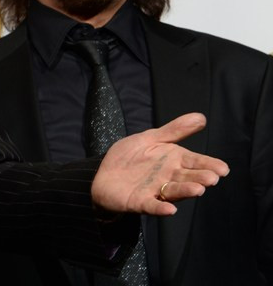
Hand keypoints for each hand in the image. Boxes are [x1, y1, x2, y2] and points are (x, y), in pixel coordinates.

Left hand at [90, 112, 228, 215]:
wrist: (104, 174)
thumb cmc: (131, 157)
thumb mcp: (151, 138)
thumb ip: (175, 130)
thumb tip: (201, 117)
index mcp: (173, 160)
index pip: (194, 162)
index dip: (208, 164)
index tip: (223, 168)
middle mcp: (168, 177)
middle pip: (187, 177)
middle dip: (200, 178)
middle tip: (212, 178)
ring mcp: (155, 190)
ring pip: (173, 191)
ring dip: (185, 191)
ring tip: (198, 189)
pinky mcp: (139, 201)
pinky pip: (152, 205)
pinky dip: (161, 208)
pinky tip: (170, 209)